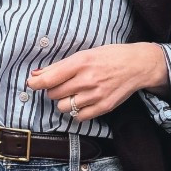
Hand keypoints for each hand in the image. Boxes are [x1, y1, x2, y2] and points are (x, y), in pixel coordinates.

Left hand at [26, 42, 168, 122]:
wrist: (137, 65)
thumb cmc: (109, 56)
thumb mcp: (85, 54)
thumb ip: (60, 66)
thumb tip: (36, 75)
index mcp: (81, 62)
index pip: (49, 79)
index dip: (36, 83)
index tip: (33, 83)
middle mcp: (87, 80)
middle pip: (54, 94)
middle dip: (53, 91)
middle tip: (62, 85)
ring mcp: (96, 95)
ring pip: (63, 107)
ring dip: (64, 102)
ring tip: (73, 94)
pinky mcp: (104, 106)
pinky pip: (79, 117)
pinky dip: (76, 112)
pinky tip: (82, 103)